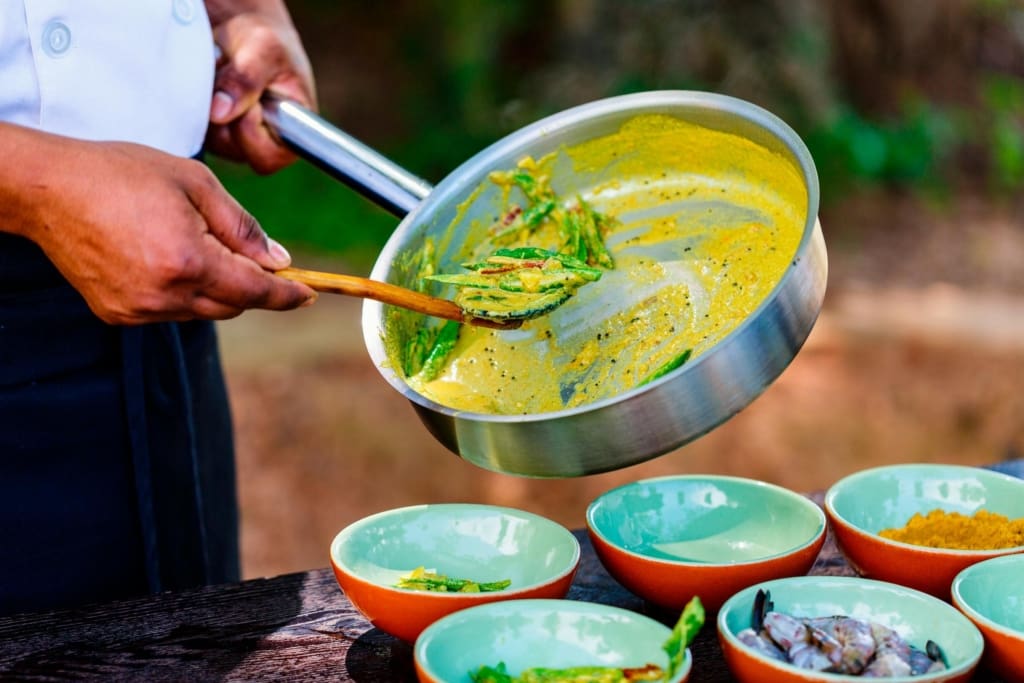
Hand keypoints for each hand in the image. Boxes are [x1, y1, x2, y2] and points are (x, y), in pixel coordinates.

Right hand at [2, 124, 315, 323]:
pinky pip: (170, 311)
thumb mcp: (196, 183)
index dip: (287, 295)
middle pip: (233, 305)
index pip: (256, 292)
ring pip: (202, 311)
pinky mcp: (118, 314)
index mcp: (189, 260)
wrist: (48, 188)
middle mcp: (165, 294)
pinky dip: (183, 292)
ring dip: (215, 287)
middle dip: (251, 284)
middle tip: (253, 256)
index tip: (308, 294)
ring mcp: (139, 309)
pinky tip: (166, 258)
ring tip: (194, 243)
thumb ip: (242, 226)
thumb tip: (279, 260)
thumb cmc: (121, 174)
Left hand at [205, 0, 316, 172]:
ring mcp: (235, 140)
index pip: (267, 158)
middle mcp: (263, 144)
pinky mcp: (212, 131)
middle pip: (234, 149)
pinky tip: (210, 83)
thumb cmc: (266, 41)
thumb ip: (245, 81)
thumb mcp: (262, 50)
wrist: (243, 32)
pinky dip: (195, 102)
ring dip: (208, 104)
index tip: (251, 101)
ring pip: (210, 137)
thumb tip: (219, 114)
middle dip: (226, 113)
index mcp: (291, 135)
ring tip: (223, 76)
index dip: (251, 132)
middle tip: (233, 78)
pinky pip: (193, 125)